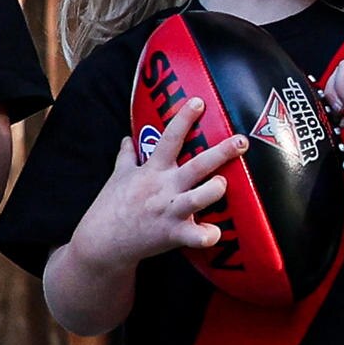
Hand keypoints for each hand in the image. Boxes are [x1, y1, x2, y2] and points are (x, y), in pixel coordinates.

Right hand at [67, 97, 251, 269]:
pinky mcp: (173, 234)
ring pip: (199, 198)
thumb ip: (126, 157)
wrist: (102, 243)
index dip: (184, 119)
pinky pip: (195, 236)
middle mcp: (164, 188)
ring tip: (222, 183)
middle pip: (197, 166)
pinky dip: (208, 235)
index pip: (170, 138)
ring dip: (214, 190)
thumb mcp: (117, 177)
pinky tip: (215, 232)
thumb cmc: (111, 206)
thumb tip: (127, 138)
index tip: (198, 101)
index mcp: (152, 170)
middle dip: (221, 152)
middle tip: (242, 140)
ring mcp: (170, 211)